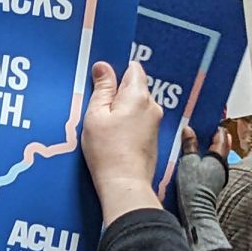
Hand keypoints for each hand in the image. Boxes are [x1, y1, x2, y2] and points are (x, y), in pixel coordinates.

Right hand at [81, 61, 162, 223]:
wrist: (125, 183)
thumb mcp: (96, 115)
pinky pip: (139, 119)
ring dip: (122, 109)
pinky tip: (114, 136)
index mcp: (138, 96)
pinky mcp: (153, 136)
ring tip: (104, 125)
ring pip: (137, 104)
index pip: (133, 69)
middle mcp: (152, 106)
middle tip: (98, 109)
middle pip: (135, 87)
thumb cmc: (106, 150)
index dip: (116, 72)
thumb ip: (101, 89)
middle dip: (117, 93)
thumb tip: (103, 67)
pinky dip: (127, 122)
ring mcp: (155, 122)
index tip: (101, 84)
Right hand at [177, 127, 232, 250]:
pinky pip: (209, 166)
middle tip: (201, 130)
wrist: (195, 209)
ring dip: (207, 149)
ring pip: (215, 157)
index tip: (206, 122)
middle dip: (212, 138)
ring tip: (196, 142)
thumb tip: (189, 130)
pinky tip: (194, 159)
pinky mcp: (211, 183)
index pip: (221, 137)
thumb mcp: (188, 161)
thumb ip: (189, 145)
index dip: (214, 128)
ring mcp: (218, 176)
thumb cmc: (193, 185)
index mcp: (219, 157)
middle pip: (220, 147)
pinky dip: (204, 159)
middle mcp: (222, 166)